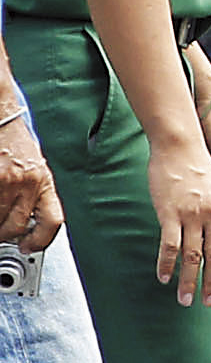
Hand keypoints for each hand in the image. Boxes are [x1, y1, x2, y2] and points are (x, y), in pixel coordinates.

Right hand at [0, 111, 59, 254]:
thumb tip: (25, 221)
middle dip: (5, 235)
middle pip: (16, 226)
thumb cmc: (13, 140)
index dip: (41, 240)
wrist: (0, 115)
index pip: (52, 220)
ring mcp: (4, 181)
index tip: (29, 247)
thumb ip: (33, 191)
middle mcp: (26, 182)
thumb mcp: (33, 165)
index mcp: (43, 179)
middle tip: (1, 233)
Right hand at [145, 137, 210, 305]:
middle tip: (207, 303)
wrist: (181, 147)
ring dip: (189, 281)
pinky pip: (170, 246)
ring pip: (193, 257)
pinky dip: (167, 264)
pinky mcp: (170, 213)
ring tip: (185, 299)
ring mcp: (193, 215)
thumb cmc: (198, 168)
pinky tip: (164, 277)